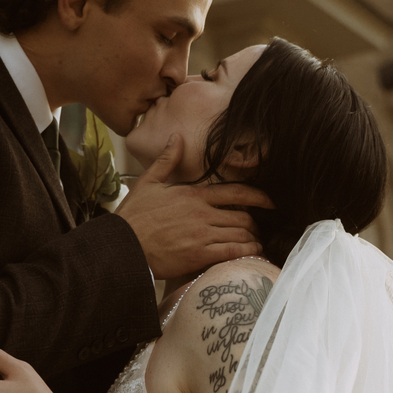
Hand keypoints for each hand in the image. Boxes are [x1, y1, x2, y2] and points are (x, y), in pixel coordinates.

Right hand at [115, 134, 273, 277]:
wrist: (122, 246)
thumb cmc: (133, 217)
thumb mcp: (148, 182)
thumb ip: (166, 160)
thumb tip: (177, 137)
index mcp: (193, 194)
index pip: (235, 191)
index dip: (258, 196)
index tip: (270, 201)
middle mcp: (202, 213)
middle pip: (243, 215)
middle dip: (255, 222)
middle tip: (258, 228)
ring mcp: (202, 234)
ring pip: (242, 233)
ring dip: (253, 238)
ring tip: (256, 242)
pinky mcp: (199, 255)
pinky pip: (233, 251)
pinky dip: (248, 251)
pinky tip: (252, 253)